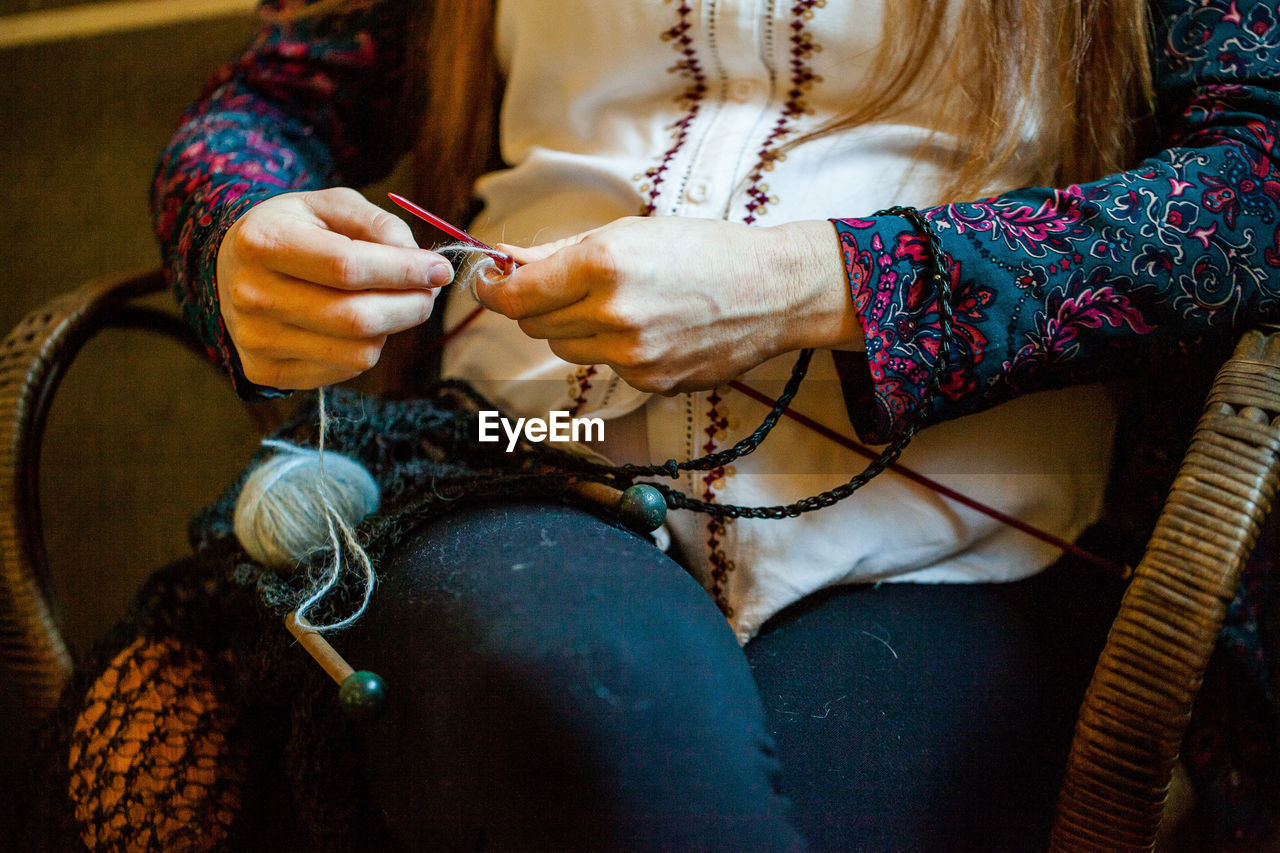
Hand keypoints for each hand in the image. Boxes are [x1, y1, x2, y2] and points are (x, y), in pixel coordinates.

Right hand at [215, 187, 453, 388]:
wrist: (234, 269)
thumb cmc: (296, 232)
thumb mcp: (332, 206)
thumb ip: (380, 226)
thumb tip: (423, 267)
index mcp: (262, 241)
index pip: (347, 266)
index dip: (404, 271)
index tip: (440, 270)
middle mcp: (251, 294)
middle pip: (355, 318)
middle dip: (411, 306)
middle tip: (429, 292)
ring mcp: (255, 339)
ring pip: (358, 353)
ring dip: (391, 329)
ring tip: (386, 303)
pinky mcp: (265, 371)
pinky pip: (345, 371)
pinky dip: (365, 348)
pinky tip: (354, 324)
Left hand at [475, 217, 860, 393]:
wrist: (772, 291)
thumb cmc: (704, 250)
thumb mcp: (628, 233)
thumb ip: (560, 253)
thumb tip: (506, 261)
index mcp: (602, 265)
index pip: (517, 295)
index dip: (492, 290)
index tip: (487, 282)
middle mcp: (612, 314)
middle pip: (535, 325)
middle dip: (536, 306)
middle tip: (555, 286)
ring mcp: (631, 355)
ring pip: (566, 350)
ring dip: (573, 328)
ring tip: (615, 304)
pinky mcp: (649, 381)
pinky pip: (605, 367)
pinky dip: (612, 349)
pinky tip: (648, 327)